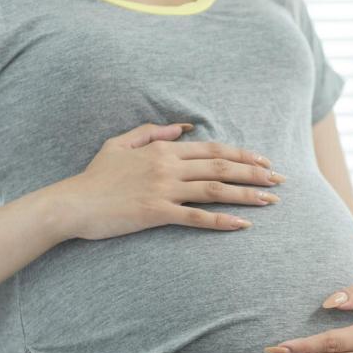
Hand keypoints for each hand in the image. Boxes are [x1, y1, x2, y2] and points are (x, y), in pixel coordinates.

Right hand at [47, 122, 284, 239]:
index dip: (242, 154)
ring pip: (215, 189)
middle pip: (221, 167)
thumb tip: (182, 127)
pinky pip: (196, 217)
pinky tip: (243, 225)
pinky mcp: (156, 212)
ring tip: (271, 201)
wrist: (72, 203)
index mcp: (162, 149)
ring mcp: (163, 189)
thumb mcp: (120, 144)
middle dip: (255, 173)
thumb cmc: (96, 176)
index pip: (212, 150)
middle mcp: (167, 166)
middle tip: (280, 180)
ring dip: (247, 195)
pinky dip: (221, 221)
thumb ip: (152, 132)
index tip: (265, 161)